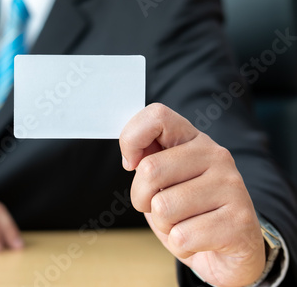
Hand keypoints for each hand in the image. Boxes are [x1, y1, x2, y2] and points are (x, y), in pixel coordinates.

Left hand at [119, 103, 264, 286]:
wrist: (227, 252)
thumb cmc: (187, 214)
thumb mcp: (163, 182)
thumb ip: (148, 160)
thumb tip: (132, 157)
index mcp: (194, 140)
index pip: (157, 116)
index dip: (131, 139)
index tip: (131, 164)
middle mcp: (216, 155)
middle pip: (149, 170)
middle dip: (141, 199)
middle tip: (159, 208)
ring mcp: (231, 186)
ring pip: (163, 207)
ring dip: (163, 226)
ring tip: (184, 224)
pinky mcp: (239, 221)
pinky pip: (182, 237)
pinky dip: (180, 247)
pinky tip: (199, 242)